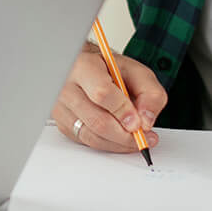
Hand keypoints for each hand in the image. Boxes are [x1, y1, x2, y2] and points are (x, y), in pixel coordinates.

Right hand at [52, 43, 166, 152]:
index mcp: (85, 66)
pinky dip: (108, 144)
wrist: (86, 69)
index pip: (102, 93)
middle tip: (143, 136)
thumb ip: (150, 93)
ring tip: (135, 138)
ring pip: (92, 136)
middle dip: (125, 135)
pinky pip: (88, 142)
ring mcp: (61, 107)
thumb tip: (146, 121)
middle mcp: (67, 87)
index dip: (123, 111)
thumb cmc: (109, 70)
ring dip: (118, 143)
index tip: (139, 122)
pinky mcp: (62, 123)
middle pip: (97, 121)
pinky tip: (119, 137)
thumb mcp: (137, 72)